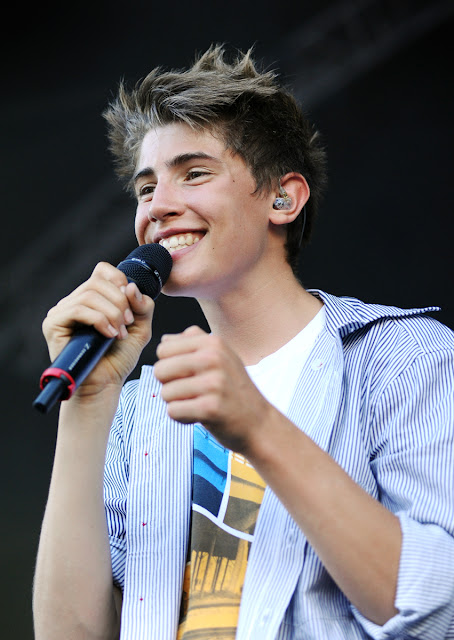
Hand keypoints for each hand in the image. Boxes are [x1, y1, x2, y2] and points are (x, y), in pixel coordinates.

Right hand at [42, 261, 154, 397]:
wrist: (104, 385)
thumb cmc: (118, 359)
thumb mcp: (140, 329)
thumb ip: (142, 306)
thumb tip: (130, 286)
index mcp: (93, 298)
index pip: (102, 271)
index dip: (119, 280)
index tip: (131, 303)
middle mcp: (74, 301)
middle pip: (98, 282)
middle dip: (119, 302)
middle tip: (127, 324)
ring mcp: (61, 312)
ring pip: (89, 294)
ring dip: (111, 313)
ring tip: (119, 333)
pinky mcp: (53, 324)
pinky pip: (77, 309)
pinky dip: (99, 320)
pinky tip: (109, 334)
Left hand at [154, 326, 272, 452]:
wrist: (259, 423)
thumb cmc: (234, 389)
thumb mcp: (221, 356)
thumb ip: (193, 343)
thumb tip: (164, 340)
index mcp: (213, 342)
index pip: (163, 349)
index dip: (169, 365)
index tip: (187, 375)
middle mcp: (214, 359)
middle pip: (160, 370)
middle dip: (169, 385)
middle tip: (191, 392)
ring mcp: (214, 383)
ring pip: (165, 393)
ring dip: (177, 403)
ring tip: (199, 403)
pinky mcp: (210, 408)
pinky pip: (173, 411)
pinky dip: (182, 417)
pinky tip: (200, 416)